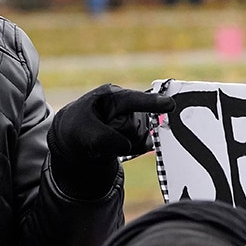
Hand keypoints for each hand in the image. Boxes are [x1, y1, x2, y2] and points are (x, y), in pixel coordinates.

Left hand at [48, 84, 174, 198]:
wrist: (76, 139)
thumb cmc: (78, 128)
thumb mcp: (83, 132)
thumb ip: (104, 139)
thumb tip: (127, 146)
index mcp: (111, 96)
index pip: (133, 99)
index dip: (152, 102)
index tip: (169, 105)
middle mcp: (127, 106)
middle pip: (136, 126)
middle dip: (120, 135)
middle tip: (99, 133)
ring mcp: (135, 119)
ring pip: (140, 137)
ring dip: (123, 144)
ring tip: (105, 140)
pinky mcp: (140, 133)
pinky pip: (144, 145)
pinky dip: (132, 149)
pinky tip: (117, 145)